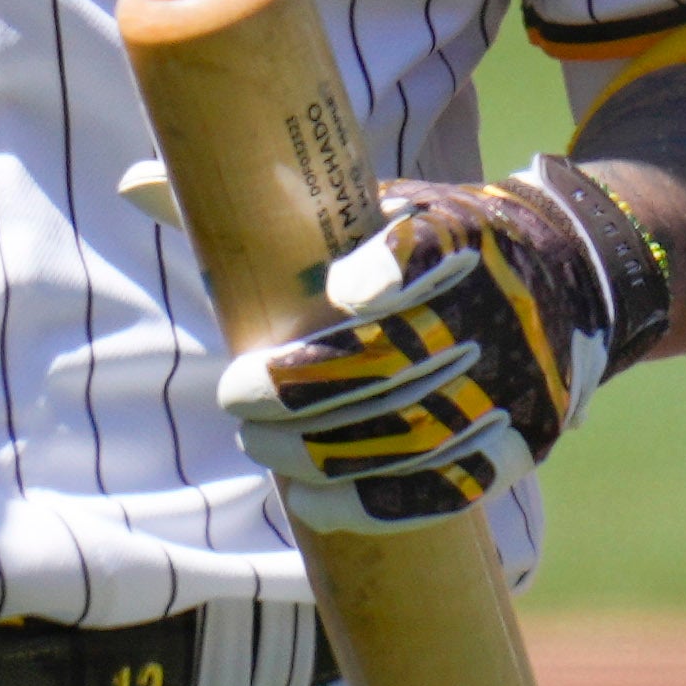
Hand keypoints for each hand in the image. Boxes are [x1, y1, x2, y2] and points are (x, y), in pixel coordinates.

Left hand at [215, 156, 670, 533]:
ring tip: (259, 446)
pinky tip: (310, 503)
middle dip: (305, 387)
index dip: (391, 269)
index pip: (430, 245)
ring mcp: (515, 377)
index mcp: (455, 229)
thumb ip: (255, 209)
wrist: (553, 278)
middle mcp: (495, 302)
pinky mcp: (522, 440)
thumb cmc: (417, 243)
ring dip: (324, 449)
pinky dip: (377, 502)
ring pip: (415, 429)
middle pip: (400, 356)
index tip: (342, 292)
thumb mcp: (359, 208)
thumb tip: (132, 182)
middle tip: (234, 397)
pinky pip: (451, 487)